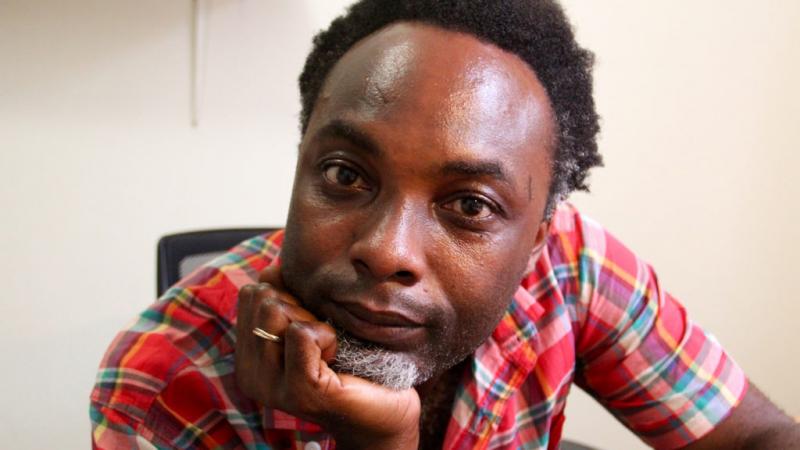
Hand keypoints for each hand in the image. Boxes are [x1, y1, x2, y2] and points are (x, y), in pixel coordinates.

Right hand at [235, 266, 420, 449]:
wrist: (384, 413)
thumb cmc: (353, 364)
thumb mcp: (312, 323)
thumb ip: (286, 297)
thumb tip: (271, 269)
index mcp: (248, 358)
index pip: (250, 294)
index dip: (287, 295)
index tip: (310, 325)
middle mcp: (251, 376)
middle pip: (262, 299)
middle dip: (299, 306)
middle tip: (323, 338)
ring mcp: (273, 387)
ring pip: (276, 311)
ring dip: (313, 321)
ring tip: (330, 348)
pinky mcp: (301, 391)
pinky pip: (301, 333)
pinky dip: (327, 335)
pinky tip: (337, 356)